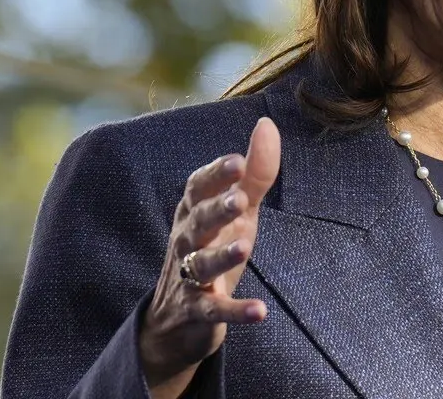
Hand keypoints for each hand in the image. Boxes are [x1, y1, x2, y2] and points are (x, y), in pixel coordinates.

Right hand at [139, 118, 280, 396]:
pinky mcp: (197, 311)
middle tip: (239, 200)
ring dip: (221, 257)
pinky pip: (214, 310)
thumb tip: (266, 124)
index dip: (216, 174)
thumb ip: (254, 173)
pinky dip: (234, 311)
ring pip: (201, 265)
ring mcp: (189, 277)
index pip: (198, 187)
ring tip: (244, 248)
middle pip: (198, 222)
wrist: (176, 319)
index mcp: (194, 211)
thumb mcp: (237, 211)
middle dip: (216, 210)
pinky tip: (259, 312)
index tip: (237, 161)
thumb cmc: (213, 247)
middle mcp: (187, 241)